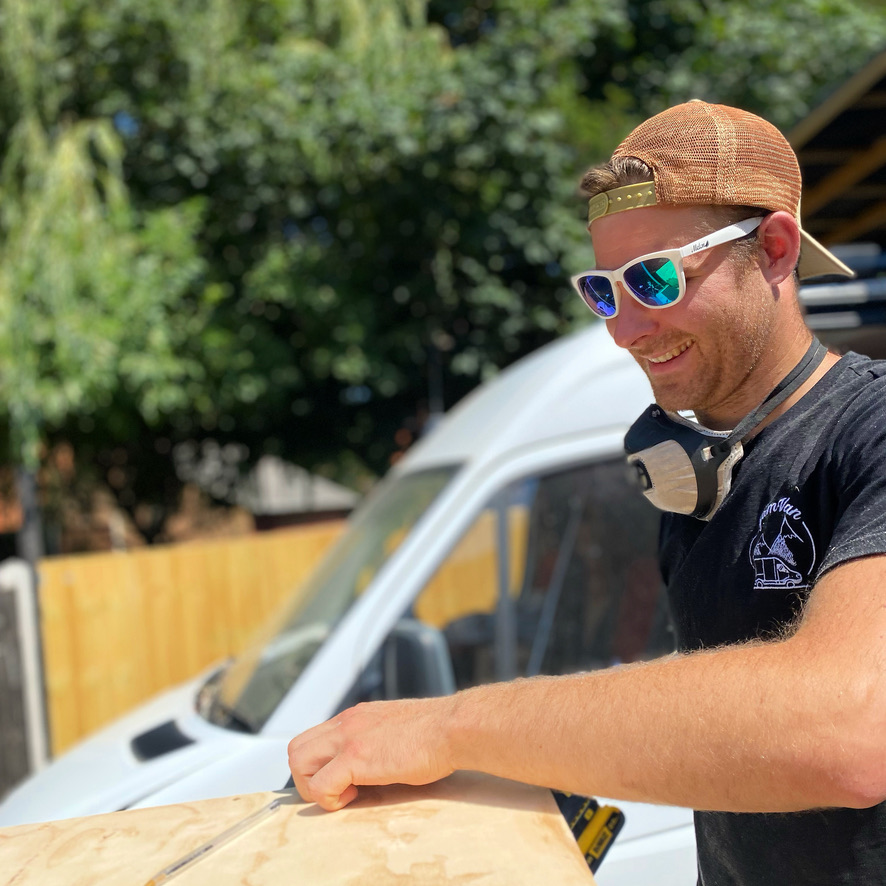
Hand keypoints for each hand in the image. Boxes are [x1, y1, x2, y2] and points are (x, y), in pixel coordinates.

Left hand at [287, 697, 456, 810]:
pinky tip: (357, 796)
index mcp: (355, 717)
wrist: (453, 727)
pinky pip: (320, 784)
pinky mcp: (356, 757)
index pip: (313, 738)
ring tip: (346, 794)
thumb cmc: (435, 733)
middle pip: (296, 750)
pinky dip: (331, 799)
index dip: (320, 765)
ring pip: (298, 762)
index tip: (342, 779)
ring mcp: (349, 737)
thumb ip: (376, 739)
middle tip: (338, 791)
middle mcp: (347, 722)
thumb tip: (369, 765)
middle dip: (309, 778)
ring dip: (315, 787)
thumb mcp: (395, 729)